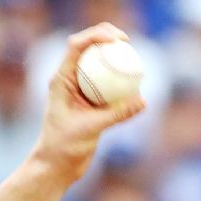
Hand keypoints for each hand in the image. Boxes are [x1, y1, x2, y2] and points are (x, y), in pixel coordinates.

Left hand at [32, 22, 147, 184]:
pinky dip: (121, 80)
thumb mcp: (91, 129)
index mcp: (61, 80)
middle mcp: (69, 80)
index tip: (117, 38)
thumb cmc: (64, 147)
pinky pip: (108, 83)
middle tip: (127, 41)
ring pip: (98, 64)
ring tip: (134, 58)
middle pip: (87, 48)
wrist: (56, 165)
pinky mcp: (90, 101)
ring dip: (114, 57)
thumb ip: (117, 113)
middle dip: (106, 37)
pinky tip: (138, 83)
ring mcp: (79, 90)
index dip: (96, 34)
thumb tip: (143, 100)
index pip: (76, 46)